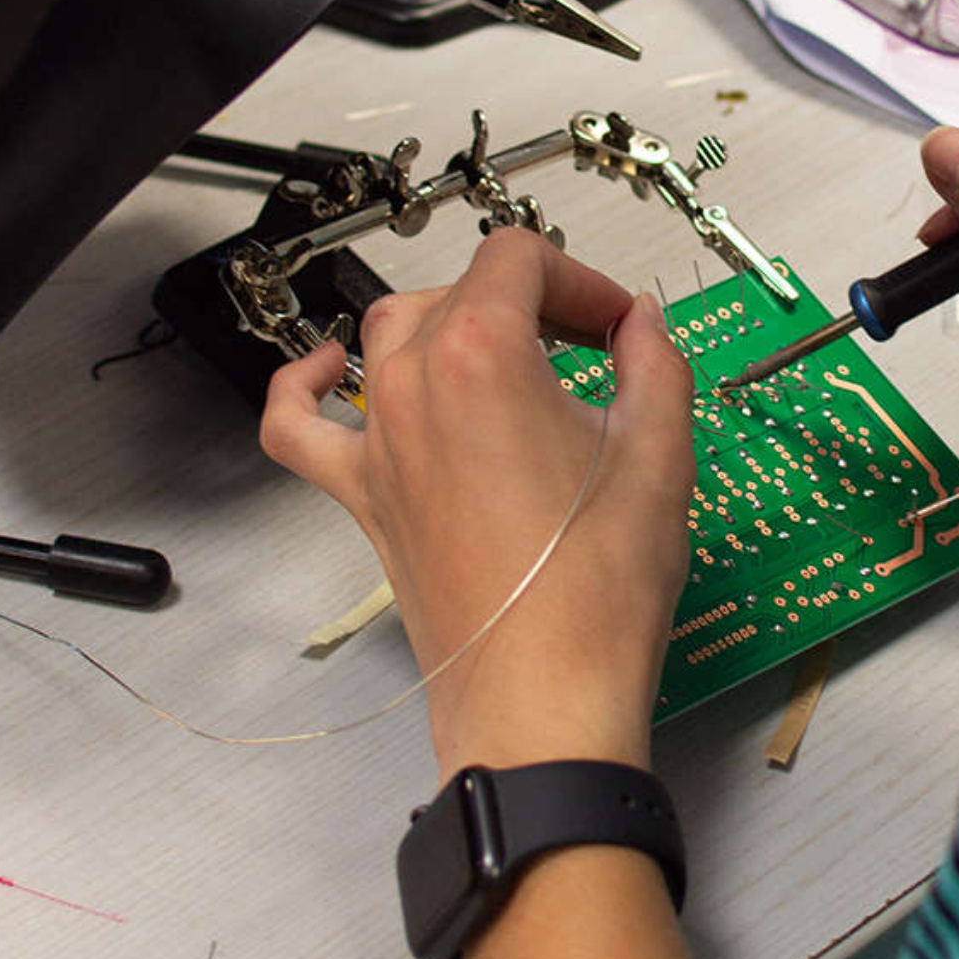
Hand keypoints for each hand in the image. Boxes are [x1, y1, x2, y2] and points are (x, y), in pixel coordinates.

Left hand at [258, 231, 696, 780]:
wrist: (545, 699)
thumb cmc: (595, 593)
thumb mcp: (659, 455)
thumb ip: (656, 365)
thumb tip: (645, 327)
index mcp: (481, 355)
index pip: (519, 259)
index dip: (580, 277)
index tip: (618, 322)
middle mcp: (412, 386)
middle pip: (462, 290)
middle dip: (535, 302)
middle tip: (594, 346)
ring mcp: (378, 443)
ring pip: (391, 336)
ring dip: (451, 326)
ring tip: (508, 356)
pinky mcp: (363, 498)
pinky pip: (299, 426)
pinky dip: (304, 388)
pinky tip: (329, 372)